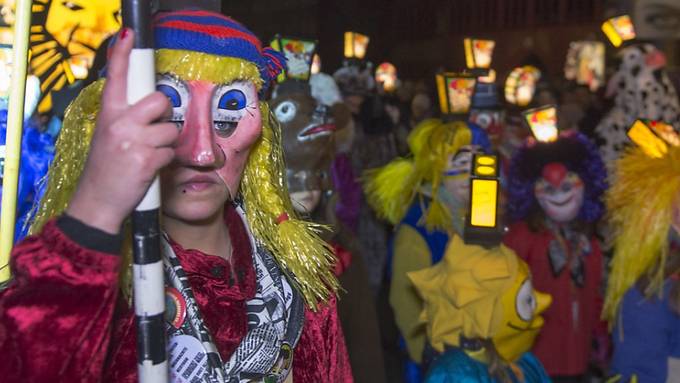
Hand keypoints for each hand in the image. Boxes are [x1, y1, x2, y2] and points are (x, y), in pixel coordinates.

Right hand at [66, 29, 178, 233]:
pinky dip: (165, 162)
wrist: (97, 202)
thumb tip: (152, 108)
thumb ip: (125, 119)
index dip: (123, 54)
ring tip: (148, 155)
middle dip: (164, 115)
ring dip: (166, 144)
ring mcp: (134, 141)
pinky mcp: (147, 159)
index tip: (129, 36)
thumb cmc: (105, 169)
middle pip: (160, 101)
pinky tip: (149, 168)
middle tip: (153, 130)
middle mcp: (120, 123)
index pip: (116, 78)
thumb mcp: (108, 136)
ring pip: (171, 130)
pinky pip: (171, 153)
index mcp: (108, 115)